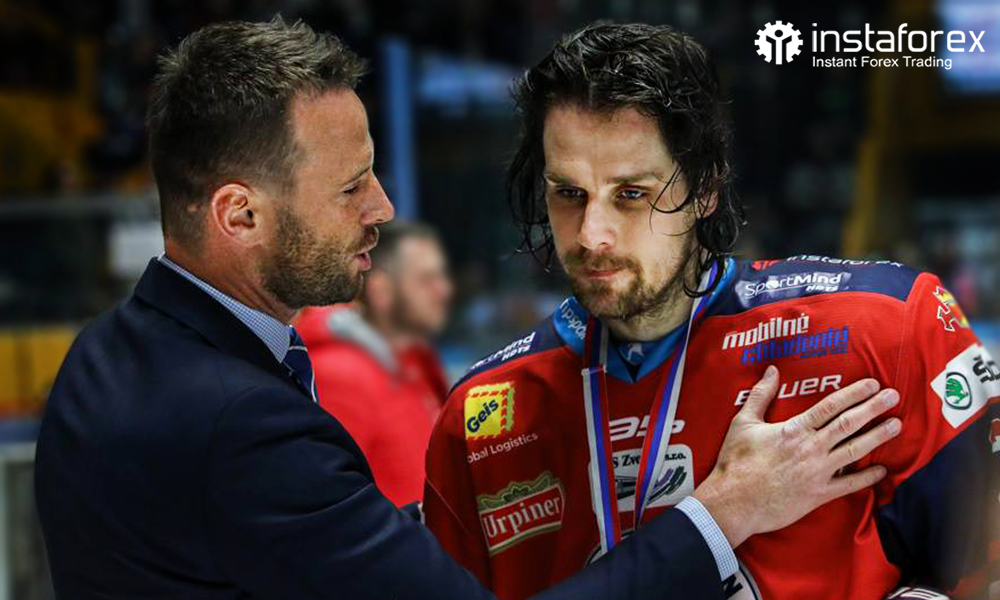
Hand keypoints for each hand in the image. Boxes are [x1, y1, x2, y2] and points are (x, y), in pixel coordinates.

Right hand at [692, 365, 900, 547]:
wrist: (734, 501)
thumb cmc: (736, 461)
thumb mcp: (743, 422)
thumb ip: (760, 394)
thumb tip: (772, 370)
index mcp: (794, 429)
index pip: (830, 406)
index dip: (853, 393)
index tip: (871, 384)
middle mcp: (811, 448)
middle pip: (849, 424)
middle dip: (873, 408)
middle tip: (893, 396)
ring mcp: (818, 472)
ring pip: (855, 450)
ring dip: (878, 437)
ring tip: (896, 425)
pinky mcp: (818, 494)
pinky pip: (849, 484)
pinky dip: (867, 477)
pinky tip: (882, 470)